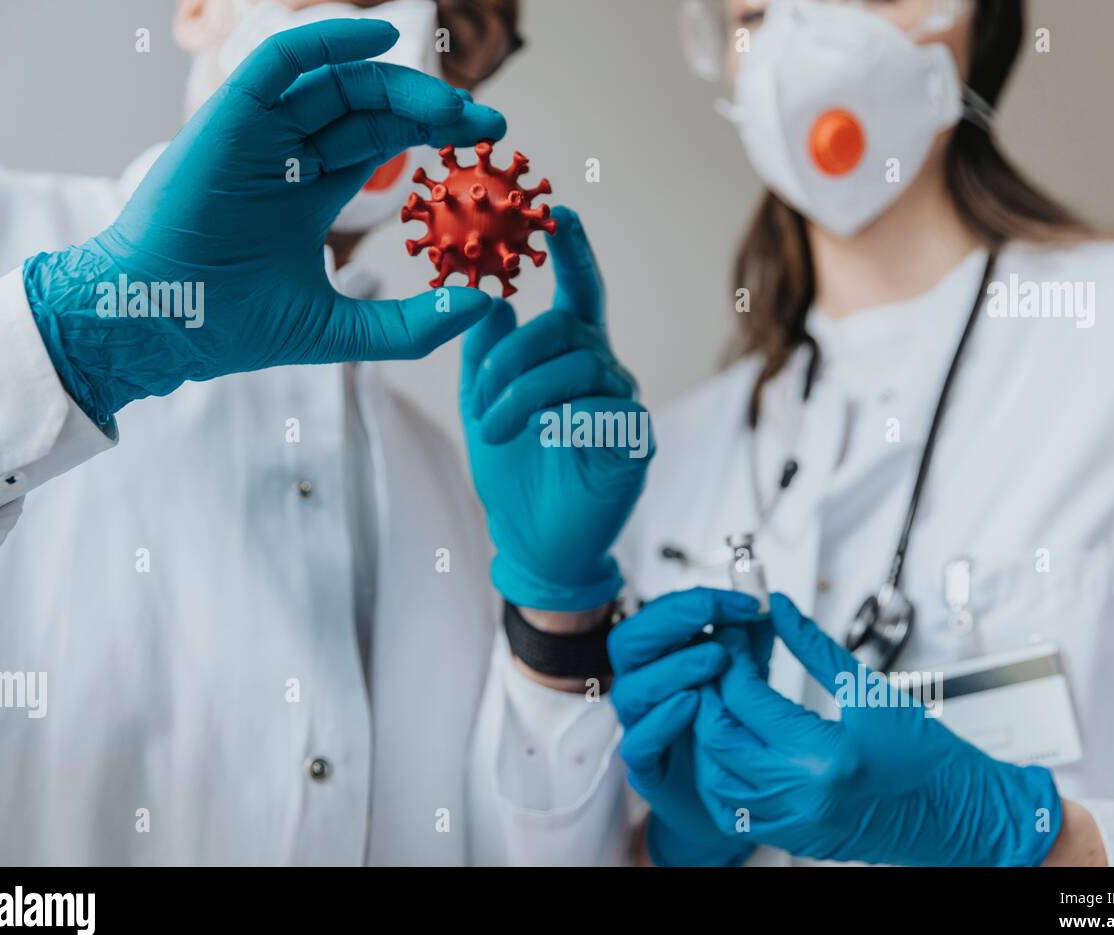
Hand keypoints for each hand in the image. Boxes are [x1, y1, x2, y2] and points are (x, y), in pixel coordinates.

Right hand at [24, 18, 504, 425]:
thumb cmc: (236, 327)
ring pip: (337, 82)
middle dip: (433, 110)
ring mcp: (260, 131)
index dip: (434, 131)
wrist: (164, 326)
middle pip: (370, 107)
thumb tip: (485, 305)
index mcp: (312, 189)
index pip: (383, 138)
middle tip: (489, 124)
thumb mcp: (342, 329)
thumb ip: (412, 324)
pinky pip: (281, 60)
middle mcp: (289, 152)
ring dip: (399, 84)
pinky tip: (382, 37)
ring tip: (454, 106)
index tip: (489, 142)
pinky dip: (328, 41)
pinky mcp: (232, 118)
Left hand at [459, 206, 650, 610]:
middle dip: (512, 358)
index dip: (574, 251)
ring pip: (579, 367)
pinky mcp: (634, 443)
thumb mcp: (484, 405)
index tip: (558, 211)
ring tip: (495, 427)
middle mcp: (604, 373)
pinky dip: (564, 420)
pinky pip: (605, 411)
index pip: (580, 292)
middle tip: (479, 400)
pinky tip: (548, 440)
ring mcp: (623, 407)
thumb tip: (490, 298)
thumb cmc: (514, 474)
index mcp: (571, 357)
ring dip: (525, 394)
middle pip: (567, 330)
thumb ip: (485, 354)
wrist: (531, 544)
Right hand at [608, 588, 771, 866]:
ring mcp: (640, 728)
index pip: (658, 615)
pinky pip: (638, 743)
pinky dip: (662, 720)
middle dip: (672, 621)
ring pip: (632, 690)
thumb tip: (773, 603)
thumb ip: (751, 644)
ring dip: (673, 668)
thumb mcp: (746, 681)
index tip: (744, 602)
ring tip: (716, 658)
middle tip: (717, 617)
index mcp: (660, 660)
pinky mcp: (647, 769)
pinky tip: (692, 704)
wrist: (726, 802)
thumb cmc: (730, 734)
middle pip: (629, 642)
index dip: (695, 601)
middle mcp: (643, 688)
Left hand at [692, 593, 1062, 865]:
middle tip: (719, 660)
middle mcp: (800, 795)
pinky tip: (731, 749)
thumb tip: (780, 610)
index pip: (746, 698)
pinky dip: (722, 778)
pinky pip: (734, 813)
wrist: (965, 818)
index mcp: (822, 756)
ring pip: (716, 778)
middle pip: (718, 736)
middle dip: (709, 691)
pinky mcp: (794, 839)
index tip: (734, 633)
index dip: (732, 657)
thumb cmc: (930, 760)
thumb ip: (814, 647)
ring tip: (722, 700)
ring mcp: (793, 823)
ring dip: (709, 736)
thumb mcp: (872, 692)